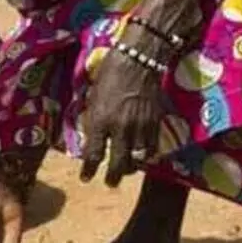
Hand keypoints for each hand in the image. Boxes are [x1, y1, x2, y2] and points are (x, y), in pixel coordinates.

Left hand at [80, 44, 167, 186]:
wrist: (138, 60)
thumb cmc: (109, 73)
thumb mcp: (92, 96)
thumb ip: (92, 117)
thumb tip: (91, 132)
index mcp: (100, 121)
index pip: (93, 154)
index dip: (88, 170)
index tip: (85, 178)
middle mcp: (120, 128)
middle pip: (118, 163)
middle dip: (112, 176)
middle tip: (109, 182)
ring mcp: (140, 127)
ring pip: (138, 158)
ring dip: (131, 167)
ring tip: (127, 170)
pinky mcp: (156, 123)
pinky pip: (152, 147)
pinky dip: (147, 154)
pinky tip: (144, 155)